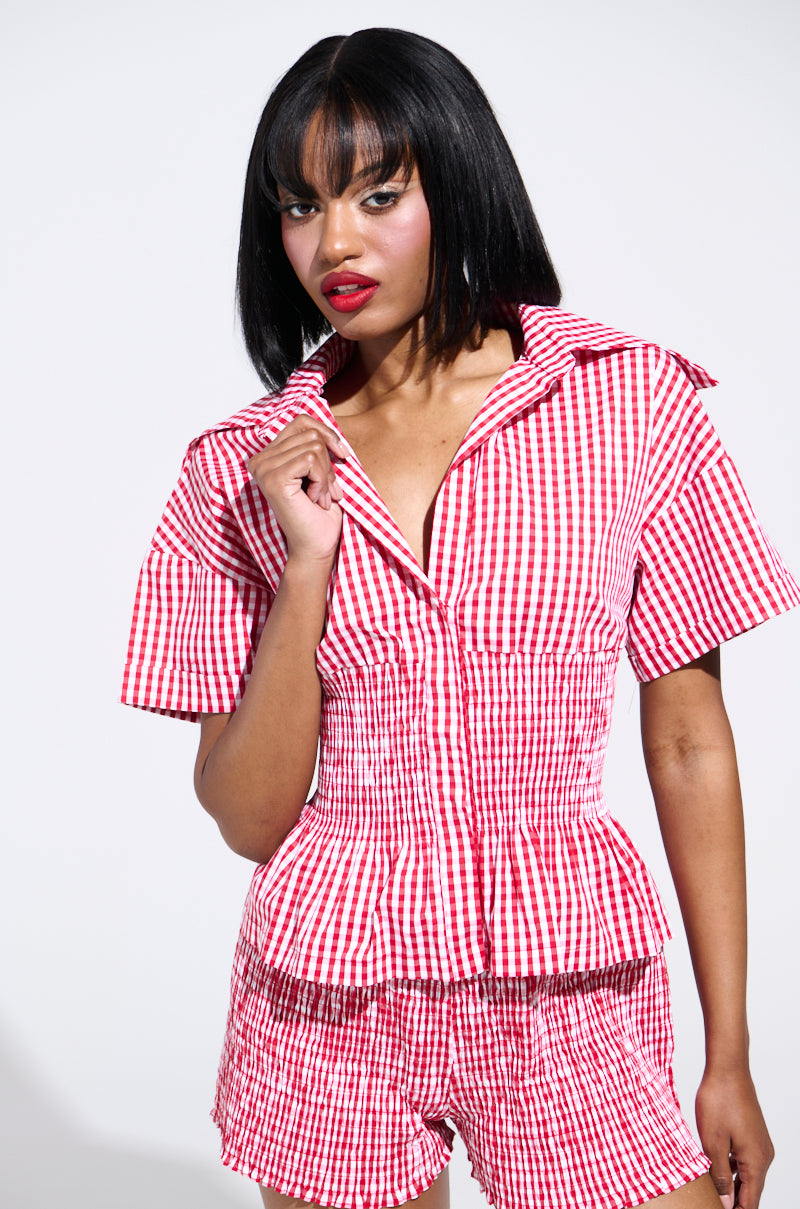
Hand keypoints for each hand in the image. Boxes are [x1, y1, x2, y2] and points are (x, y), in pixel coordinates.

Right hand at [247, 416, 350, 563]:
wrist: (317, 547)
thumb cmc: (320, 514)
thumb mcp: (320, 471)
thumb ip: (316, 445)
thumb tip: (325, 426)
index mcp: (267, 456)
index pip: (301, 421)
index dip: (327, 434)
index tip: (341, 455)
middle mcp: (259, 460)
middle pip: (309, 432)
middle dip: (328, 462)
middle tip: (327, 491)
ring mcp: (263, 469)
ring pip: (313, 445)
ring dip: (326, 475)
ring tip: (321, 497)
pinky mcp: (273, 479)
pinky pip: (311, 459)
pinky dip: (323, 480)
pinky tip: (315, 500)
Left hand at [695, 1065, 773, 1208]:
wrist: (728, 1068)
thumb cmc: (719, 1100)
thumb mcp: (712, 1142)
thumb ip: (719, 1177)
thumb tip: (726, 1204)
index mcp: (755, 1162)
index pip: (750, 1203)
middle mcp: (763, 1156)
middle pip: (750, 1192)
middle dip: (732, 1201)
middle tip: (711, 1202)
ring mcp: (760, 1145)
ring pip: (746, 1176)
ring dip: (731, 1185)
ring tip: (711, 1190)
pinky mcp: (753, 1135)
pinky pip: (744, 1161)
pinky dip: (731, 1169)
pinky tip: (714, 1167)